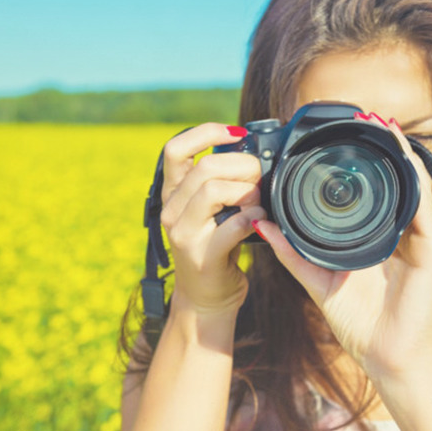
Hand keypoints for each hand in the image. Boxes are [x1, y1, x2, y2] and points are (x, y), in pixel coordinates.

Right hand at [159, 123, 266, 317]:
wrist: (206, 298)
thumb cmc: (216, 247)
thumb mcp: (210, 210)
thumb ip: (220, 183)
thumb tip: (252, 152)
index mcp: (172, 194)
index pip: (174, 149)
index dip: (205, 132)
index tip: (236, 133)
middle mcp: (171, 211)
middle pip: (203, 167)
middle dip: (241, 164)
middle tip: (260, 174)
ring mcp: (183, 234)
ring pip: (212, 190)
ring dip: (246, 190)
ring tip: (258, 199)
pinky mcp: (201, 256)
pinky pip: (232, 224)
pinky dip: (253, 217)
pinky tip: (259, 222)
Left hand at [252, 114, 431, 385]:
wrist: (387, 359)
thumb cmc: (358, 323)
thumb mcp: (318, 281)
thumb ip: (292, 253)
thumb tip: (263, 225)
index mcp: (372, 239)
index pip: (367, 195)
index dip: (357, 167)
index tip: (339, 138)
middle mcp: (397, 234)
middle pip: (392, 184)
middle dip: (381, 151)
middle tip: (365, 118)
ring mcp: (416, 241)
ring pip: (411, 189)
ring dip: (400, 157)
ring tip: (385, 126)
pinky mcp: (429, 253)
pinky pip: (424, 212)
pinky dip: (416, 184)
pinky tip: (406, 160)